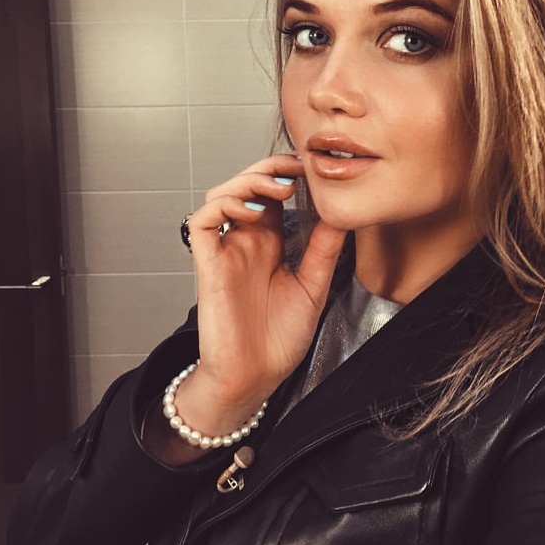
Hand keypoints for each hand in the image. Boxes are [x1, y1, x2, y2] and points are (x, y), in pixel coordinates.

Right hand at [175, 153, 346, 432]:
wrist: (256, 377)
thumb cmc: (279, 339)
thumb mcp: (313, 286)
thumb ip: (324, 250)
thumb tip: (343, 215)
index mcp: (269, 245)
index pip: (272, 195)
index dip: (287, 174)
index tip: (313, 167)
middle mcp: (245, 242)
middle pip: (246, 186)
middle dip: (269, 168)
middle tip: (298, 167)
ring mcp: (225, 251)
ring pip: (220, 195)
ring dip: (247, 181)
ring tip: (279, 187)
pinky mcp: (208, 264)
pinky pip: (201, 222)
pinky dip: (222, 206)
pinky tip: (250, 209)